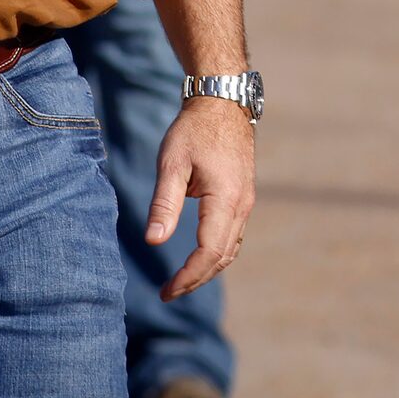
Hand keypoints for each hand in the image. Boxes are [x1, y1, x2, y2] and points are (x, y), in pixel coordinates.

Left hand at [146, 95, 257, 299]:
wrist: (222, 104)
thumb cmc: (193, 131)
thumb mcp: (172, 163)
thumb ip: (164, 204)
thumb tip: (153, 241)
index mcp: (226, 200)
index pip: (209, 252)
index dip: (189, 276)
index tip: (166, 290)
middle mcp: (241, 207)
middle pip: (222, 257)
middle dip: (196, 278)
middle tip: (168, 293)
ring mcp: (245, 203)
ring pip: (230, 249)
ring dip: (207, 269)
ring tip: (180, 282)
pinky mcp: (242, 198)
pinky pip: (233, 235)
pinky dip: (217, 253)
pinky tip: (198, 259)